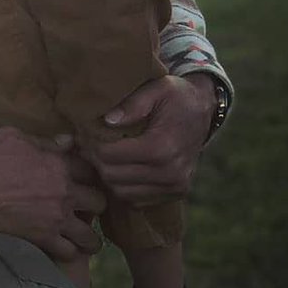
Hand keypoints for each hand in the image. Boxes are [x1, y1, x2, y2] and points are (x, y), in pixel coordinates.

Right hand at [0, 127, 105, 261]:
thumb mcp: (13, 137)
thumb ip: (44, 141)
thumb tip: (68, 142)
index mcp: (58, 165)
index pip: (90, 169)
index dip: (88, 173)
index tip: (84, 178)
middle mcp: (64, 193)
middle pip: (99, 201)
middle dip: (95, 202)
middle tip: (86, 205)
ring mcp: (56, 219)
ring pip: (89, 235)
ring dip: (88, 234)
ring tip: (83, 235)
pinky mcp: (43, 239)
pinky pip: (69, 252)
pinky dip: (70, 251)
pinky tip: (66, 247)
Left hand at [77, 74, 216, 206]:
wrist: (203, 110)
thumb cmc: (176, 96)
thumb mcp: (157, 88)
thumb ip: (132, 104)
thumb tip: (107, 120)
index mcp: (162, 147)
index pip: (110, 155)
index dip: (91, 145)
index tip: (83, 134)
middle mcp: (170, 172)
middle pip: (113, 177)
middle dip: (95, 160)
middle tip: (86, 145)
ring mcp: (174, 186)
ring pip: (121, 192)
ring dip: (107, 176)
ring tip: (101, 156)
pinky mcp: (175, 193)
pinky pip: (137, 200)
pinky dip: (123, 186)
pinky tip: (120, 167)